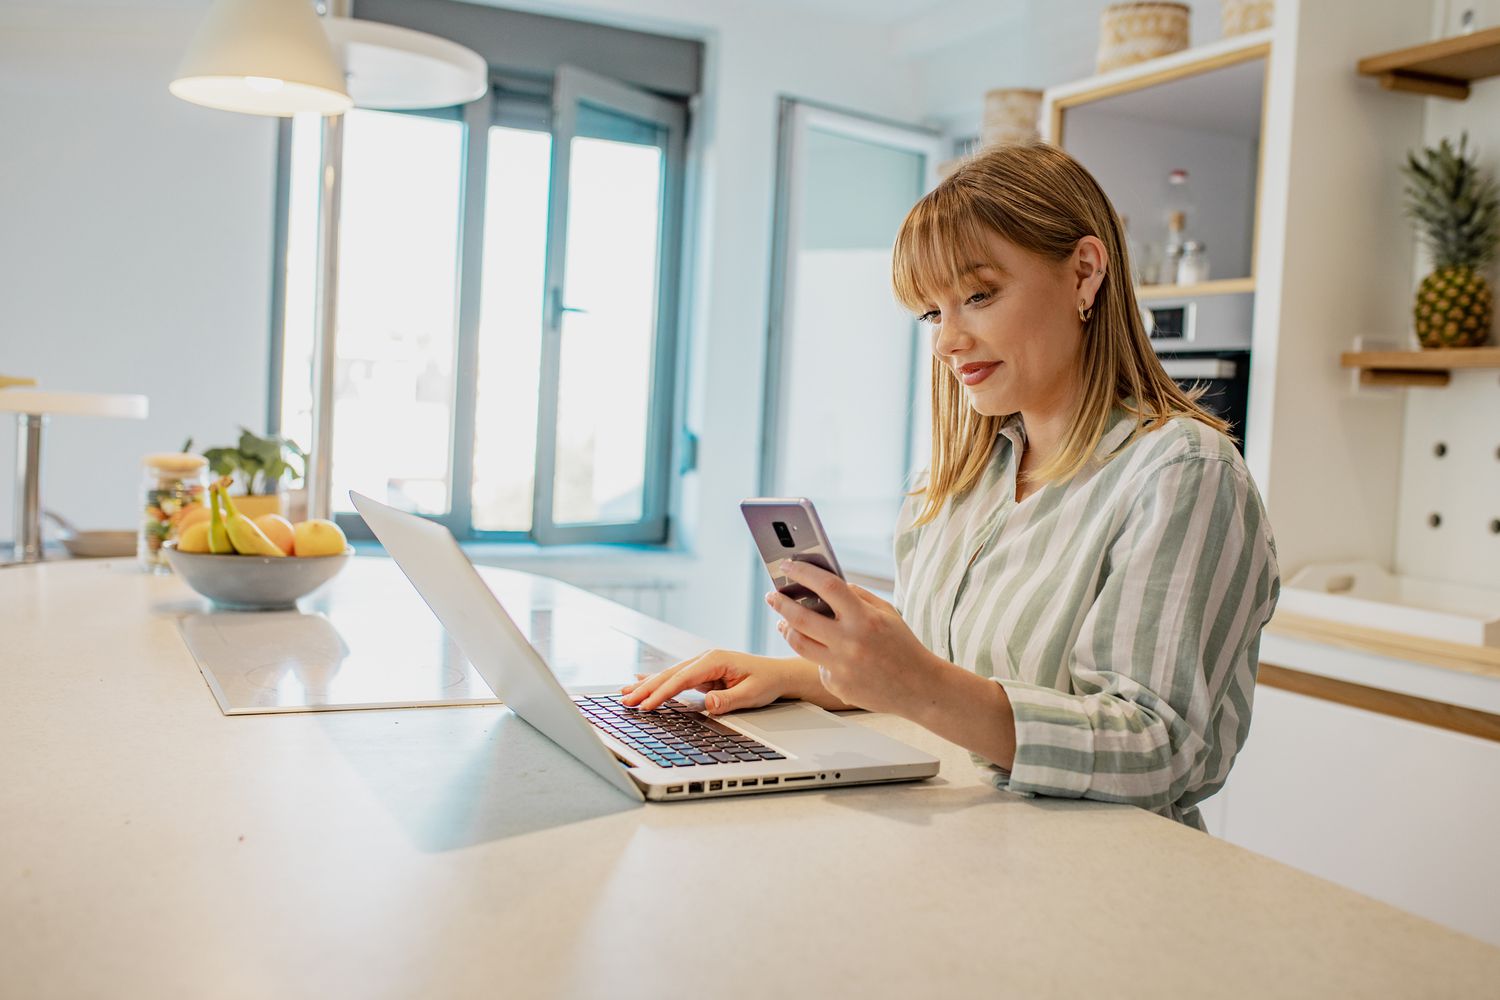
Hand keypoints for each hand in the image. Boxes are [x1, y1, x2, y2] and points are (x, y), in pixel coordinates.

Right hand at [619, 648, 810, 714]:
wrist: (778, 674)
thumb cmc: (766, 682)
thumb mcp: (751, 694)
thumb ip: (728, 700)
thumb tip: (707, 705)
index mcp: (715, 660)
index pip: (682, 678)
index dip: (663, 693)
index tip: (647, 705)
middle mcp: (704, 659)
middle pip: (669, 675)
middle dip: (646, 689)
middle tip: (626, 701)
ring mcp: (701, 666)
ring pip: (668, 676)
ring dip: (646, 685)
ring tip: (624, 694)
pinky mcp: (701, 674)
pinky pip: (674, 679)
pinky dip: (656, 681)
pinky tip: (639, 681)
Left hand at [767, 560, 937, 715]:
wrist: (919, 688)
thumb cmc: (903, 646)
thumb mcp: (886, 613)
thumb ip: (857, 596)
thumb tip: (824, 584)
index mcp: (864, 618)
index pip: (827, 586)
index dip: (803, 572)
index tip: (787, 565)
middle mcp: (850, 643)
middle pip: (800, 618)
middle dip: (780, 603)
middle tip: (772, 596)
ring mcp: (841, 667)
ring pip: (798, 643)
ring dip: (787, 629)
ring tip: (784, 622)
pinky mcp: (837, 686)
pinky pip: (817, 665)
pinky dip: (818, 655)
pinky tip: (826, 653)